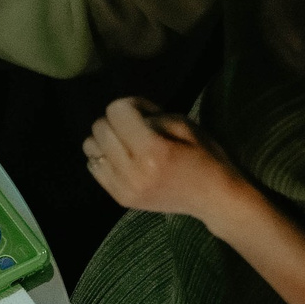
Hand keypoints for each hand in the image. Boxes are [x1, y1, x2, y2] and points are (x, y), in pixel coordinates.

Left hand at [83, 97, 235, 222]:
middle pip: (100, 128)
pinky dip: (103, 157)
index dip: (131, 104)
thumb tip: (127, 113)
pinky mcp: (120, 198)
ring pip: (90, 147)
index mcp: (152, 151)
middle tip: (137, 126)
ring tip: (127, 143)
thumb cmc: (205, 157)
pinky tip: (123, 158)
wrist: (213, 200)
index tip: (147, 112)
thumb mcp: (185, 125)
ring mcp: (123, 188)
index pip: (117, 111)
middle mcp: (132, 171)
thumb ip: (152, 116)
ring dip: (106, 139)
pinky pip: (93, 167)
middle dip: (117, 120)